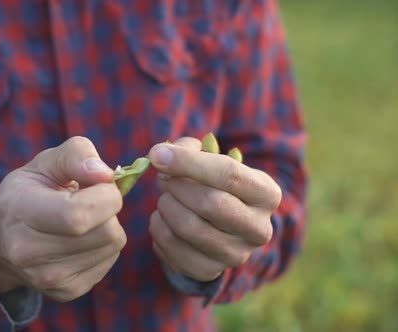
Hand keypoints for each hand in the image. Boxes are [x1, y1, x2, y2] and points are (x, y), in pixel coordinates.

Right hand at [0, 137, 125, 301]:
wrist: (1, 239)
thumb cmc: (29, 191)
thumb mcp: (46, 162)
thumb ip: (77, 155)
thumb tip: (107, 175)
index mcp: (21, 213)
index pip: (80, 215)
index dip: (106, 195)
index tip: (99, 184)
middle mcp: (29, 253)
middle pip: (106, 233)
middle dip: (109, 209)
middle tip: (89, 200)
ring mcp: (48, 278)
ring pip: (112, 247)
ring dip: (107, 226)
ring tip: (82, 219)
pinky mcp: (66, 291)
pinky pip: (109, 261)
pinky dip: (103, 245)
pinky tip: (81, 238)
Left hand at [147, 137, 281, 281]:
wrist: (220, 227)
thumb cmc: (213, 184)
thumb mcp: (210, 161)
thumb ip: (189, 149)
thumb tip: (162, 155)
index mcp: (267, 193)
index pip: (229, 174)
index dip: (188, 162)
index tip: (157, 154)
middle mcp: (259, 228)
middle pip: (210, 204)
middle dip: (176, 187)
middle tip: (164, 179)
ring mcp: (236, 255)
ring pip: (188, 227)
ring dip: (165, 207)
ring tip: (165, 198)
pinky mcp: (210, 271)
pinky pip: (172, 249)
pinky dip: (158, 229)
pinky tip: (162, 219)